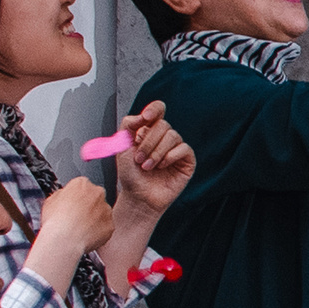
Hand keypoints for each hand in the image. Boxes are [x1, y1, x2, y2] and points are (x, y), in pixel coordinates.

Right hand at [26, 178, 115, 296]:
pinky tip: (86, 241)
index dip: (77, 202)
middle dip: (88, 211)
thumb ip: (60, 198)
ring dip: (94, 224)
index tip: (72, 212)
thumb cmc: (53, 223)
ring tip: (80, 235)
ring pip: (101, 215)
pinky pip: (105, 230)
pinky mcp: (110, 225)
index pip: (83, 189)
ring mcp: (106, 209)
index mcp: (81, 184)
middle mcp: (97, 193)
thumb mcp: (49, 202)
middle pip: (95, 200)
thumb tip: (62, 199)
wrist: (62, 239)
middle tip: (77, 224)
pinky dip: (98, 236)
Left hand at [112, 102, 196, 218]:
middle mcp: (164, 138)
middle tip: (139, 159)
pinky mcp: (187, 161)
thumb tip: (142, 115)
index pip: (158, 110)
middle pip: (163, 124)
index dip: (154, 110)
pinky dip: (170, 157)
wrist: (138, 197)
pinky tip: (161, 167)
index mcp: (149, 131)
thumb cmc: (130, 175)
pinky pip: (184, 148)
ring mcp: (176, 149)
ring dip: (156, 152)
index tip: (145, 118)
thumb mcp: (121, 147)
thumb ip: (128, 125)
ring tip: (147, 167)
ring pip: (173, 136)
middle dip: (148, 142)